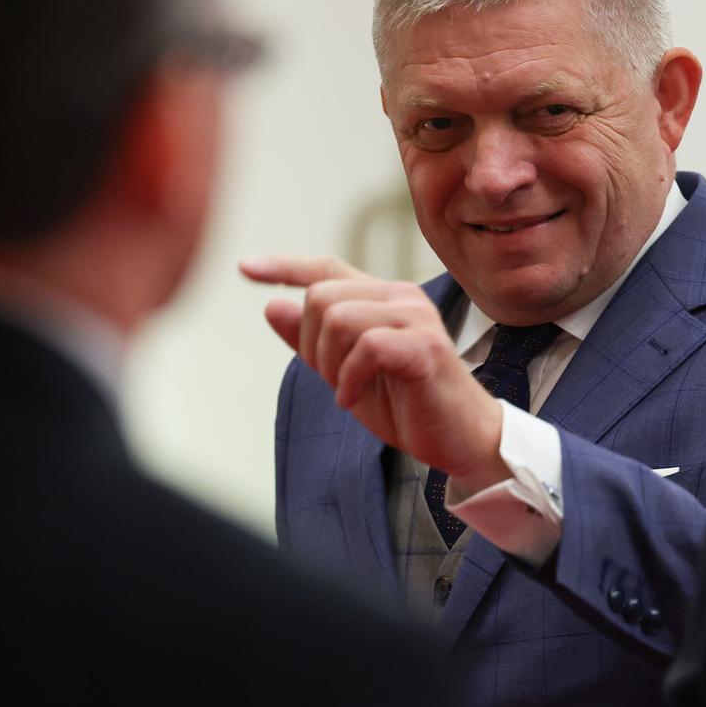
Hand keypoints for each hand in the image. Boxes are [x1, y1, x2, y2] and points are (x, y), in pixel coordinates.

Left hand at [239, 255, 510, 489]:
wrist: (460, 439)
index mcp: (382, 298)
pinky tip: (354, 400)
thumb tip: (272, 306)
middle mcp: (400, 297)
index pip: (326, 269)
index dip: (283, 266)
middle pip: (321, 296)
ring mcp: (415, 318)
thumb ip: (312, 341)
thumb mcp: (345, 373)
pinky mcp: (424, 346)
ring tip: (346, 390)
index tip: (245, 269)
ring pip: (339, 318)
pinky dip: (349, 379)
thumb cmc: (408, 406)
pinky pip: (366, 347)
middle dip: (310, 344)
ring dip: (329, 363)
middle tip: (332, 380)